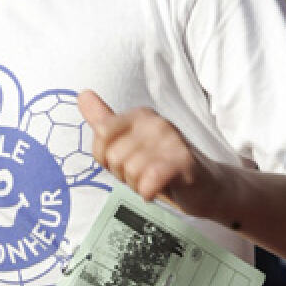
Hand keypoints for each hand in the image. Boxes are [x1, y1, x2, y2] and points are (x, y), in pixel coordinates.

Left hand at [79, 90, 224, 217]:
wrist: (202, 186)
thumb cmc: (159, 165)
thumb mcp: (127, 142)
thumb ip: (104, 121)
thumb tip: (82, 94)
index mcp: (139, 115)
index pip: (101, 133)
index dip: (104, 157)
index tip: (123, 161)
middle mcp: (155, 122)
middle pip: (114, 156)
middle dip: (123, 175)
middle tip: (142, 175)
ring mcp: (171, 140)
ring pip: (130, 171)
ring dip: (137, 185)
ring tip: (152, 181)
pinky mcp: (183, 162)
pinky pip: (149, 179)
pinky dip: (148, 191)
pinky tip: (156, 190)